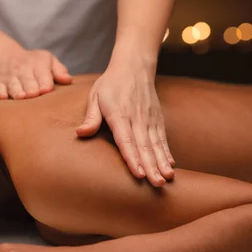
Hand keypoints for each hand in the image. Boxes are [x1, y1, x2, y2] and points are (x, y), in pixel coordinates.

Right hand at [0, 43, 71, 99]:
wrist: (5, 56)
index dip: (45, 84)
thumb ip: (59, 70)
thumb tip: (68, 80)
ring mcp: (9, 77)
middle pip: (28, 82)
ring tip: (21, 97)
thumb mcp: (48, 60)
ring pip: (13, 86)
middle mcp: (23, 69)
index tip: (46, 90)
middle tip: (33, 95)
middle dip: (31, 89)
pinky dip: (1, 94)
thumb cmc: (33, 63)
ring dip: (17, 92)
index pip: (43, 75)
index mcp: (38, 64)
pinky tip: (4, 98)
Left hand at [76, 64, 174, 186]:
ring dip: (161, 163)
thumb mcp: (95, 96)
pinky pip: (162, 138)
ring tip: (166, 179)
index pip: (126, 140)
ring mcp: (149, 119)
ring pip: (156, 144)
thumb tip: (81, 133)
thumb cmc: (110, 84)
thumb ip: (91, 117)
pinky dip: (167, 152)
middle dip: (151, 166)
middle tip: (156, 184)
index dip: (132, 157)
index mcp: (119, 114)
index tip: (139, 173)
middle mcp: (137, 118)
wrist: (134, 66)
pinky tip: (170, 166)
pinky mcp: (157, 119)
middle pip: (144, 146)